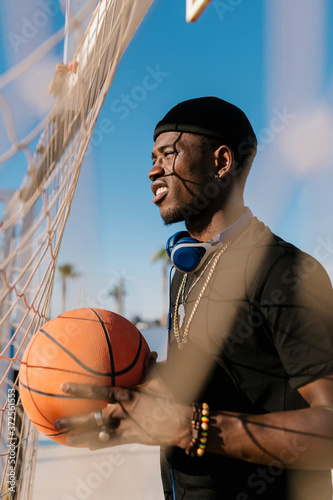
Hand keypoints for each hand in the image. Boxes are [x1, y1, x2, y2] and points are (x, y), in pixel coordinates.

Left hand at [54, 377, 191, 450]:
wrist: (183, 422)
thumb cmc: (172, 397)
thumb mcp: (161, 379)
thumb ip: (150, 366)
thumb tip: (151, 352)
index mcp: (128, 396)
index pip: (100, 392)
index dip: (81, 390)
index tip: (63, 387)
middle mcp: (124, 412)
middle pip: (94, 417)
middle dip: (74, 419)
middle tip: (56, 420)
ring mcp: (126, 427)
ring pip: (99, 433)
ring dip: (82, 435)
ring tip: (65, 439)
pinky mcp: (131, 438)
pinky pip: (112, 442)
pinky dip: (99, 443)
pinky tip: (86, 446)